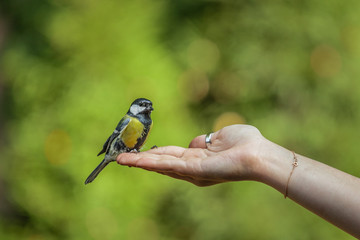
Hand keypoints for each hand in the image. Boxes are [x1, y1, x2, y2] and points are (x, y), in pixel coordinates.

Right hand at [117, 124, 265, 185]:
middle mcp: (192, 168)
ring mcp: (192, 171)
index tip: (138, 150)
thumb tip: (195, 143)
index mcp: (197, 159)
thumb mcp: (220, 136)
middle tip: (120, 157)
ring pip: (161, 165)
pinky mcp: (195, 171)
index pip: (170, 156)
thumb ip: (204, 140)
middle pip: (161, 163)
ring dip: (140, 162)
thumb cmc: (245, 143)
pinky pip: (169, 165)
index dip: (154, 153)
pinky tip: (137, 160)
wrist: (259, 153)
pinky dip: (151, 163)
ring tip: (121, 159)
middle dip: (140, 160)